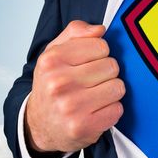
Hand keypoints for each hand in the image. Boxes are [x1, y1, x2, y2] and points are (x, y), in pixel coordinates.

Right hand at [25, 20, 124, 152]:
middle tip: (91, 82)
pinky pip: (118, 109)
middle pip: (112, 66)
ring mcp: (71, 107)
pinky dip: (111, 110)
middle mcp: (58, 83)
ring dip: (110, 92)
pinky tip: (95, 111)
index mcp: (52, 60)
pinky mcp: (84, 127)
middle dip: (106, 73)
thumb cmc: (52, 85)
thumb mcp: (55, 52)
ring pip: (118, 87)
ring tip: (94, 96)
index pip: (101, 46)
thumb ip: (76, 32)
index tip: (88, 63)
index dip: (99, 54)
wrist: (39, 124)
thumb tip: (100, 30)